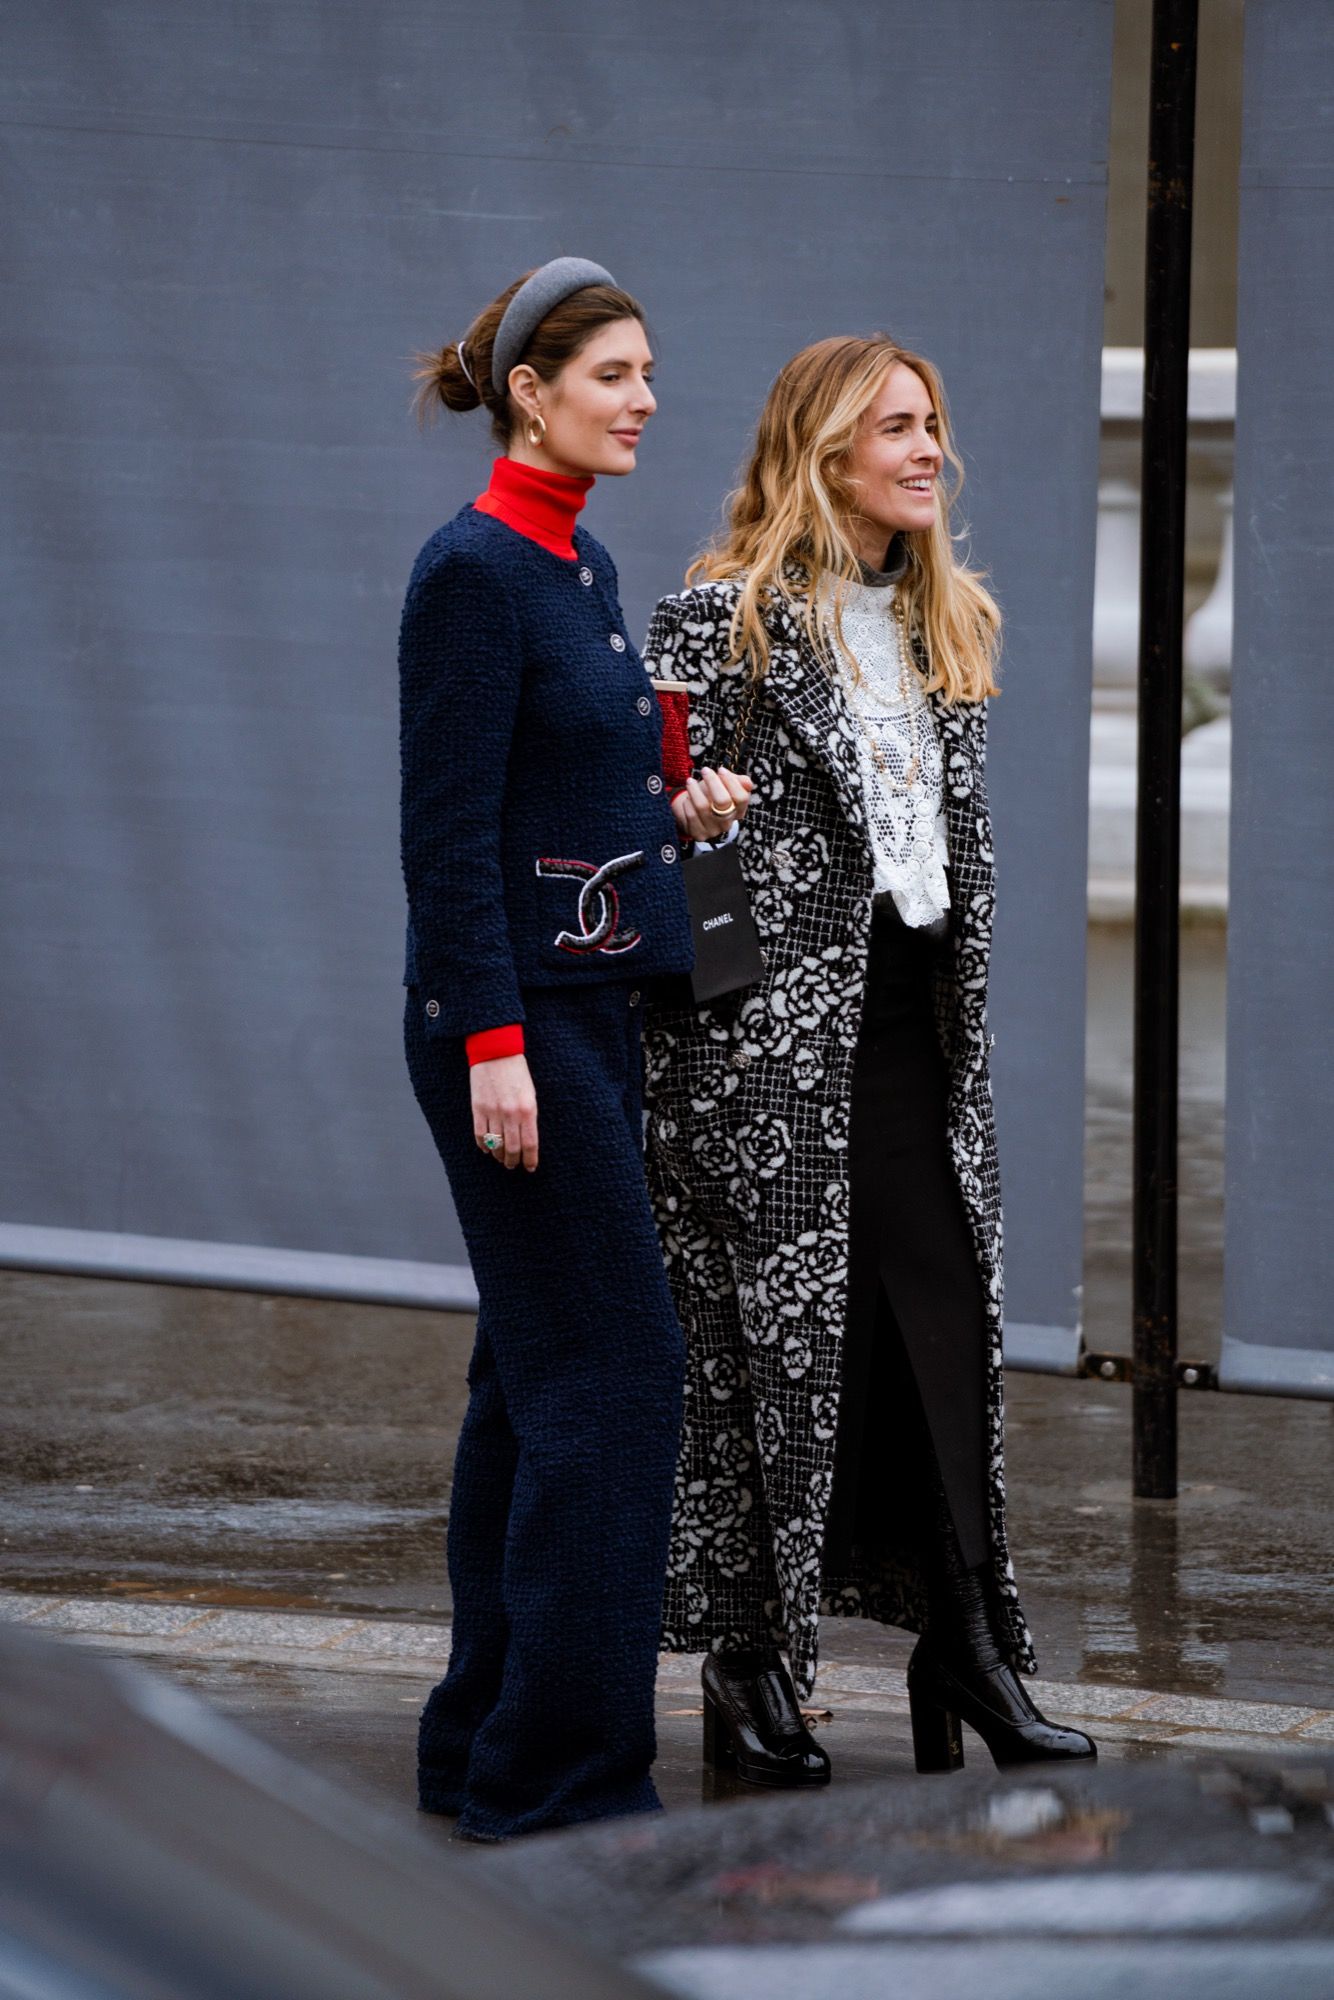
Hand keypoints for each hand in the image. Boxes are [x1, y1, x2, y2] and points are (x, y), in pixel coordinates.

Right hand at [471, 1054, 537, 1171]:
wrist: (496, 1052)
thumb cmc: (517, 1072)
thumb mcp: (531, 1094)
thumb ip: (529, 1116)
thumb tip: (526, 1139)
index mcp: (528, 1109)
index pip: (530, 1143)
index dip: (530, 1159)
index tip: (530, 1167)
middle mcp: (510, 1114)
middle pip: (512, 1148)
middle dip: (513, 1161)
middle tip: (513, 1166)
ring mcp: (492, 1112)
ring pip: (496, 1145)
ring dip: (499, 1156)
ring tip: (501, 1159)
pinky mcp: (477, 1108)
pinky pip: (480, 1135)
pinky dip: (483, 1146)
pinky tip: (487, 1150)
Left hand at [671, 765, 754, 842]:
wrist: (692, 807)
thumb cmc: (711, 793)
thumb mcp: (725, 784)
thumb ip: (738, 781)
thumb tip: (746, 782)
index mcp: (739, 810)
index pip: (741, 797)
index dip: (731, 782)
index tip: (721, 769)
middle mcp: (728, 822)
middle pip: (723, 801)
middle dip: (712, 782)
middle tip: (704, 770)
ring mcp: (713, 830)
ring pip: (702, 807)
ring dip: (694, 790)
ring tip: (690, 781)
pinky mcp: (699, 834)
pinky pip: (691, 816)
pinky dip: (687, 803)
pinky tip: (687, 798)